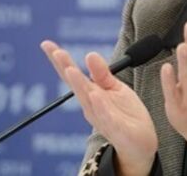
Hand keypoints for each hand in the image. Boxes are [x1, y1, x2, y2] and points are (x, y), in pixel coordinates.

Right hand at [40, 41, 157, 175]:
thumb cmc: (125, 114)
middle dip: (65, 68)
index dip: (60, 60)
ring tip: (71, 69)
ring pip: (88, 100)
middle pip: (76, 85)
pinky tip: (95, 95)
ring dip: (79, 85)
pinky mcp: (116, 128)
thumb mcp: (115, 88)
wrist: (140, 142)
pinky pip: (106, 116)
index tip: (46, 44)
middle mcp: (91, 106)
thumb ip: (102, 73)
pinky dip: (100, 106)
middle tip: (55, 51)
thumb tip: (89, 54)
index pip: (72, 75)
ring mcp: (101, 117)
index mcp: (90, 94)